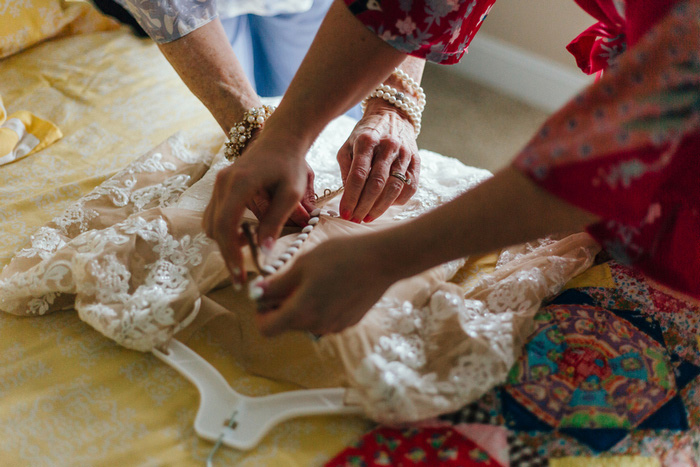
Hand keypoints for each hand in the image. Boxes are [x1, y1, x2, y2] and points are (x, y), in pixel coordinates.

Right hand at [203, 131, 311, 283]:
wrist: (281, 140)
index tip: (240, 274)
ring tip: (245, 255)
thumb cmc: (290, 165)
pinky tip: (243, 237)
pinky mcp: (219, 187)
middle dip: (227, 254)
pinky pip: (213, 215)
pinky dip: (224, 230)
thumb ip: (276, 221)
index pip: (226, 224)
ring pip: (210, 223)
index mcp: (239, 183)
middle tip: (241, 277)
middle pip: (214, 228)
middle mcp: (222, 183)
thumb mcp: (291, 193)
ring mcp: (218, 184)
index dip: (230, 252)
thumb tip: (265, 251)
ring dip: (224, 242)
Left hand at [253, 235, 397, 335]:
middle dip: (281, 306)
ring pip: (305, 321)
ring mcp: (334, 327)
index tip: (265, 295)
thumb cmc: (342, 256)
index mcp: (301, 312)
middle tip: (290, 279)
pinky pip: (324, 318)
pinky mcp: (348, 322)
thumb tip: (257, 294)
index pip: (267, 328)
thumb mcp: (303, 264)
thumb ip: (277, 284)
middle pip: (286, 324)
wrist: (383, 260)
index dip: (260, 312)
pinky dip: (320, 305)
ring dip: (302, 305)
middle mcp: (316, 326)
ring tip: (314, 278)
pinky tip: (332, 284)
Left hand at [337, 100, 419, 222]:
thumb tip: (348, 195)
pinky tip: (387, 206)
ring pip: (394, 188)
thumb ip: (347, 168)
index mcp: (367, 141)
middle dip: (364, 206)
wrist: (393, 115)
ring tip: (368, 218)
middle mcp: (388, 146)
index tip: (344, 213)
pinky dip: (398, 201)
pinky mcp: (416, 160)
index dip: (351, 197)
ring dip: (380, 208)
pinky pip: (410, 186)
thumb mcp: (349, 144)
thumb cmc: (366, 133)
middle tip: (355, 219)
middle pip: (376, 184)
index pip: (358, 175)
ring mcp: (404, 153)